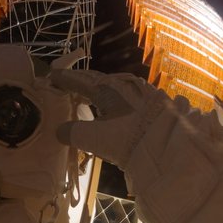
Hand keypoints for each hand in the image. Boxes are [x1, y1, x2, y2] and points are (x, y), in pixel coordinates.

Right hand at [50, 69, 191, 169]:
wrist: (172, 146)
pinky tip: (115, 106)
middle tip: (67, 82)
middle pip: (97, 80)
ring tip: (89, 94)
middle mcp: (123, 84)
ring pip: (113, 86)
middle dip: (81, 81)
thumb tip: (60, 131)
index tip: (51, 76)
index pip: (79, 80)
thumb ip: (74, 134)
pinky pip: (125, 95)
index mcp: (106, 88)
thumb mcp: (95, 139)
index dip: (64, 79)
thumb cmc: (129, 139)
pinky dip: (113, 98)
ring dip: (98, 89)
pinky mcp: (153, 103)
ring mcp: (140, 91)